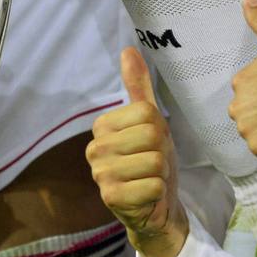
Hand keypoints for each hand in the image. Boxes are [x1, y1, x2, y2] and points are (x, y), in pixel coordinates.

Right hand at [86, 48, 187, 256]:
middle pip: (152, 136)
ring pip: (154, 161)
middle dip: (162, 152)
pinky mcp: (110, 198)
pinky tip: (147, 196)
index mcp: (102, 126)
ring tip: (150, 179)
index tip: (151, 144)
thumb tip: (128, 49)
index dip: (160, 130)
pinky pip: (153, 185)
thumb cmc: (152, 160)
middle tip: (153, 164)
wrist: (156, 207)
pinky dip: (158, 191)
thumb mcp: (151, 121)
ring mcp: (100, 174)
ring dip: (161, 173)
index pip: (148, 113)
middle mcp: (94, 148)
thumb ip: (138, 87)